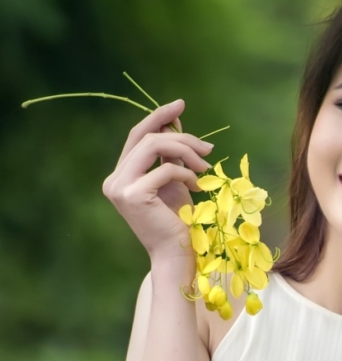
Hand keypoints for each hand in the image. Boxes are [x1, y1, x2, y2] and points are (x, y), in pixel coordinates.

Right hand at [102, 99, 213, 264]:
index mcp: (120, 175)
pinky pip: (165, 169)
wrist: (176, 256)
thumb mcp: (174, 180)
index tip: (181, 104)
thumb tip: (174, 122)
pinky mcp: (133, 195)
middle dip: (180, 135)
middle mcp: (114, 180)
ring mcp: (120, 188)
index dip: (158, 117)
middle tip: (207, 147)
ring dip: (186, 151)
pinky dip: (187, 173)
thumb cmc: (178, 221)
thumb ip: (169, 154)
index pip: (137, 136)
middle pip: (146, 137)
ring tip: (206, 166)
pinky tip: (197, 188)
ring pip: (154, 146)